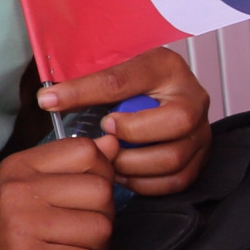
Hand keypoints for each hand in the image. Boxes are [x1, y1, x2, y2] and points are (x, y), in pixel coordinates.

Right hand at [0, 136, 119, 249]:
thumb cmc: (5, 232)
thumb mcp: (30, 189)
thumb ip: (71, 167)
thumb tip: (113, 143)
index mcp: (20, 166)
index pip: (86, 151)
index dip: (102, 176)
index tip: (86, 199)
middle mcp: (18, 189)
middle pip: (101, 192)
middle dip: (102, 219)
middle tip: (79, 235)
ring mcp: (20, 224)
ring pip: (100, 230)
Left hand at [38, 47, 210, 194]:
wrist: (161, 93)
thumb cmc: (134, 83)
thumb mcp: (113, 71)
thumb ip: (86, 85)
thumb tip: (48, 100)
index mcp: (165, 66)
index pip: (122, 80)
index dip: (85, 93)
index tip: (53, 101)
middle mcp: (192, 97)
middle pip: (175, 122)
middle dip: (132, 134)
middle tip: (105, 136)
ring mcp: (202, 130)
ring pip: (174, 157)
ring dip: (133, 164)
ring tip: (109, 158)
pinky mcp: (201, 157)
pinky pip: (177, 180)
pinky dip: (145, 182)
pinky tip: (123, 173)